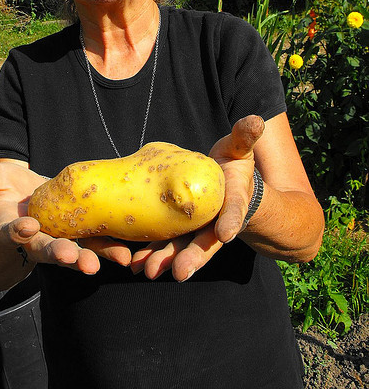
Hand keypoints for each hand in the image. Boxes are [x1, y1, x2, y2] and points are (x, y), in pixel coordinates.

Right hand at [0, 163, 129, 274]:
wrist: (26, 199)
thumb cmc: (4, 190)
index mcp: (9, 226)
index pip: (10, 231)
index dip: (16, 231)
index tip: (24, 228)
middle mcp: (34, 238)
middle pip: (45, 247)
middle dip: (58, 252)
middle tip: (71, 258)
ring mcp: (57, 238)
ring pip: (73, 251)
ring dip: (88, 257)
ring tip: (103, 264)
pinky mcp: (78, 234)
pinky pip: (94, 243)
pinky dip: (108, 249)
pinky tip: (126, 255)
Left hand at [130, 115, 264, 281]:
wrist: (226, 186)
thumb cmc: (233, 166)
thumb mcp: (240, 150)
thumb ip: (245, 138)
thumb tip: (257, 119)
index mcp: (234, 201)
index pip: (234, 211)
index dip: (230, 221)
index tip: (225, 233)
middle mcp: (216, 222)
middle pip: (205, 241)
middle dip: (192, 257)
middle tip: (179, 272)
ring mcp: (196, 230)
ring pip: (182, 247)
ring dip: (165, 260)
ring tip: (146, 272)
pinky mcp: (178, 231)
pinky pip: (165, 244)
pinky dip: (151, 254)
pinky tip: (134, 265)